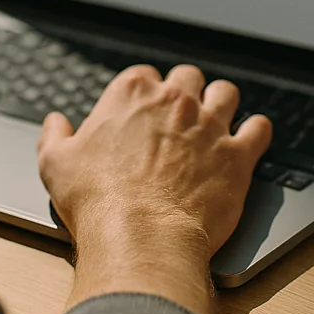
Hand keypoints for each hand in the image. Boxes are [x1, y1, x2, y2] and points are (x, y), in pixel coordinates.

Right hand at [37, 64, 271, 313]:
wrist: (140, 237)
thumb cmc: (96, 201)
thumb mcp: (55, 163)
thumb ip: (54, 135)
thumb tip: (55, 123)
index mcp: (130, 94)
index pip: (143, 75)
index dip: (143, 93)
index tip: (141, 112)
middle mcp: (174, 101)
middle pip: (188, 76)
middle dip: (185, 91)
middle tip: (179, 114)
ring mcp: (209, 125)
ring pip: (226, 93)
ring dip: (221, 103)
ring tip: (216, 120)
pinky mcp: (237, 156)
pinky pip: (259, 128)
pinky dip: (256, 132)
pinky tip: (250, 139)